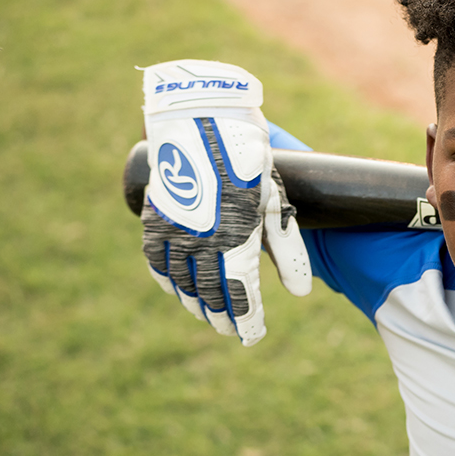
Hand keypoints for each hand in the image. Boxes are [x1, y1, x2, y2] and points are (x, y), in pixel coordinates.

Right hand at [139, 60, 310, 345]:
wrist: (203, 119)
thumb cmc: (248, 160)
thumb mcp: (272, 202)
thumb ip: (287, 249)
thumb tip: (299, 293)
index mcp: (234, 238)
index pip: (240, 295)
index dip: (247, 320)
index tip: (253, 335)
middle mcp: (199, 242)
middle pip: (209, 295)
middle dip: (223, 317)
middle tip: (233, 331)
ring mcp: (173, 232)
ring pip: (181, 284)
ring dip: (196, 303)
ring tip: (209, 315)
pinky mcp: (155, 219)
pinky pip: (157, 261)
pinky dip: (168, 280)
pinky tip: (178, 290)